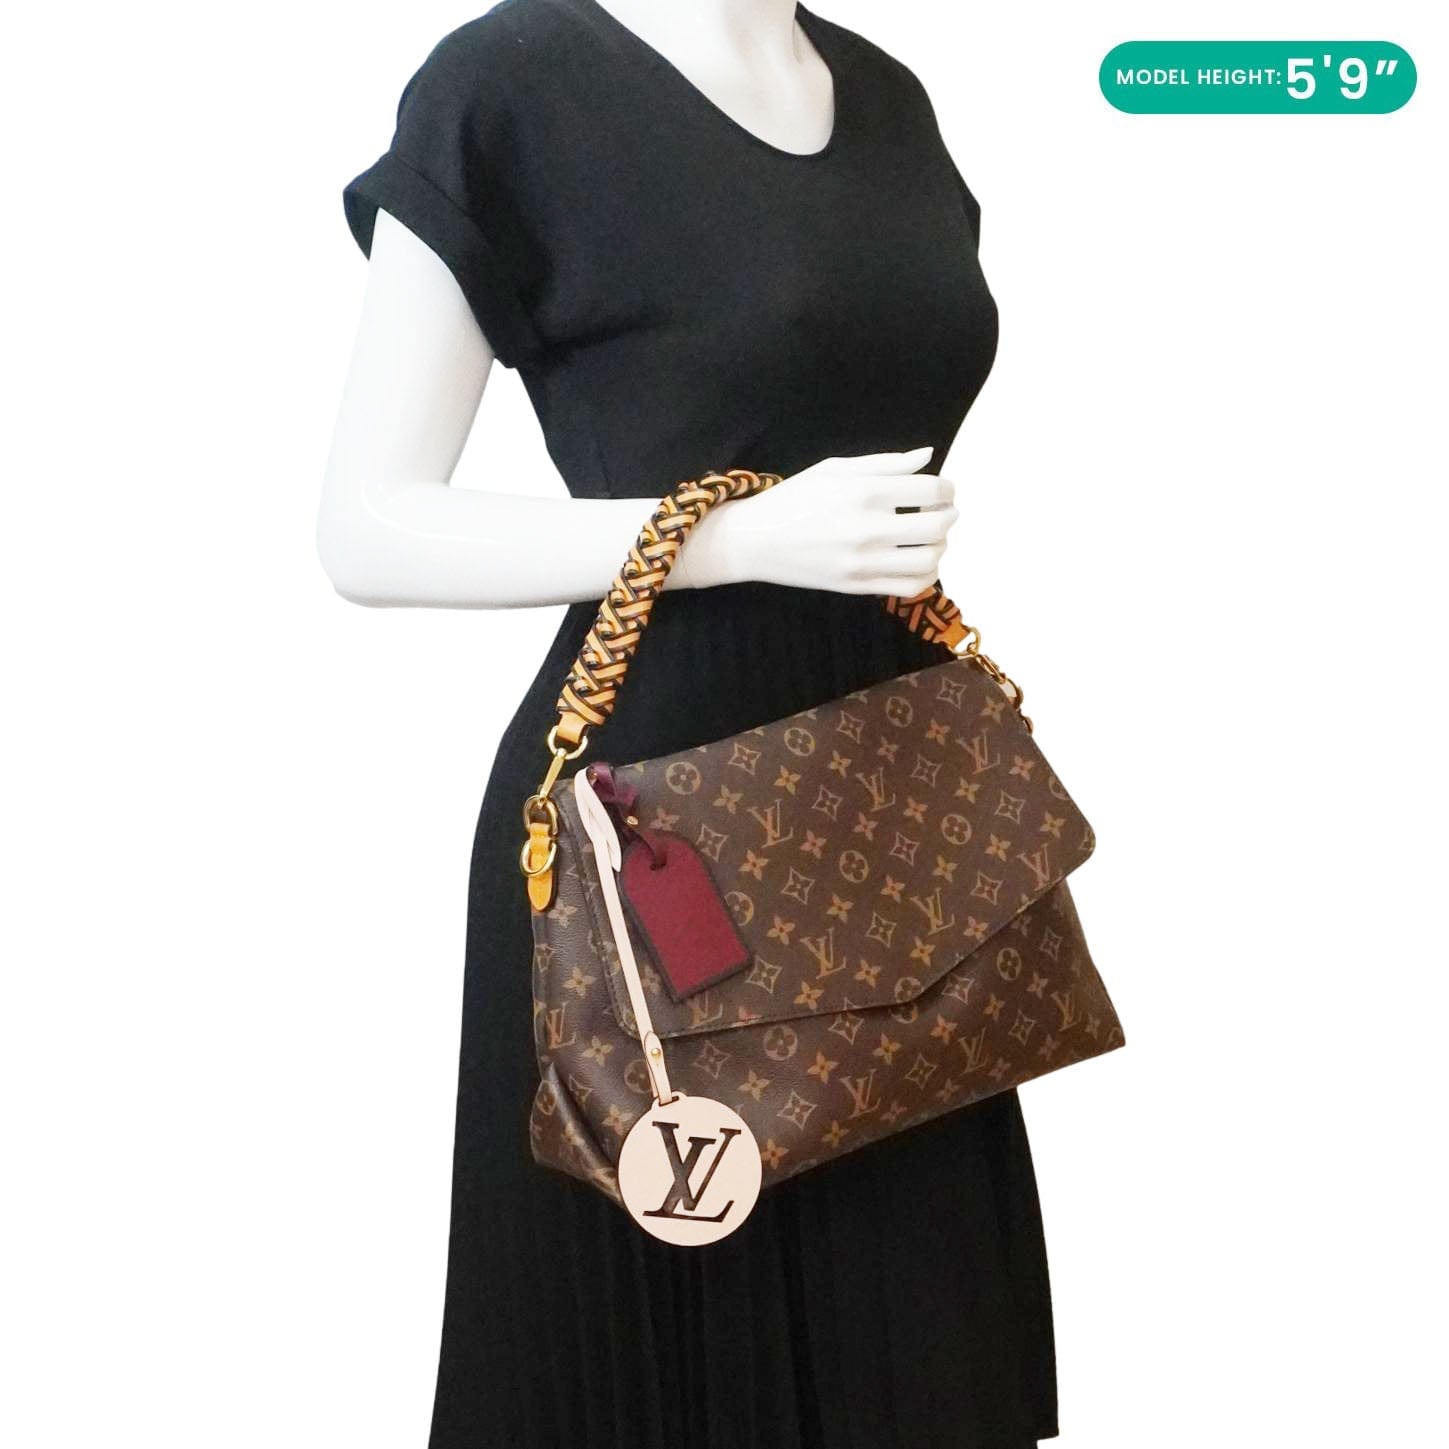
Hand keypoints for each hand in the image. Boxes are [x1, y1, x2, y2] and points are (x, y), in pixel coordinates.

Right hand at [674, 447, 957, 594]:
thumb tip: (928, 456)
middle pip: (937, 526)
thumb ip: (886, 463)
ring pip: (929, 560)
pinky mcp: (857, 586)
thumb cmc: (794, 498)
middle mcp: (867, 528)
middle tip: (941, 511)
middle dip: (948, 516)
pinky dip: (926, 575)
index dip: (946, 489)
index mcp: (863, 492)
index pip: (930, 491)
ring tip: (928, 537)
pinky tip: (917, 561)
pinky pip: (909, 587)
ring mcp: (863, 562)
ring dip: (940, 546)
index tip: (940, 490)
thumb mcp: (835, 468)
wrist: (755, 541)